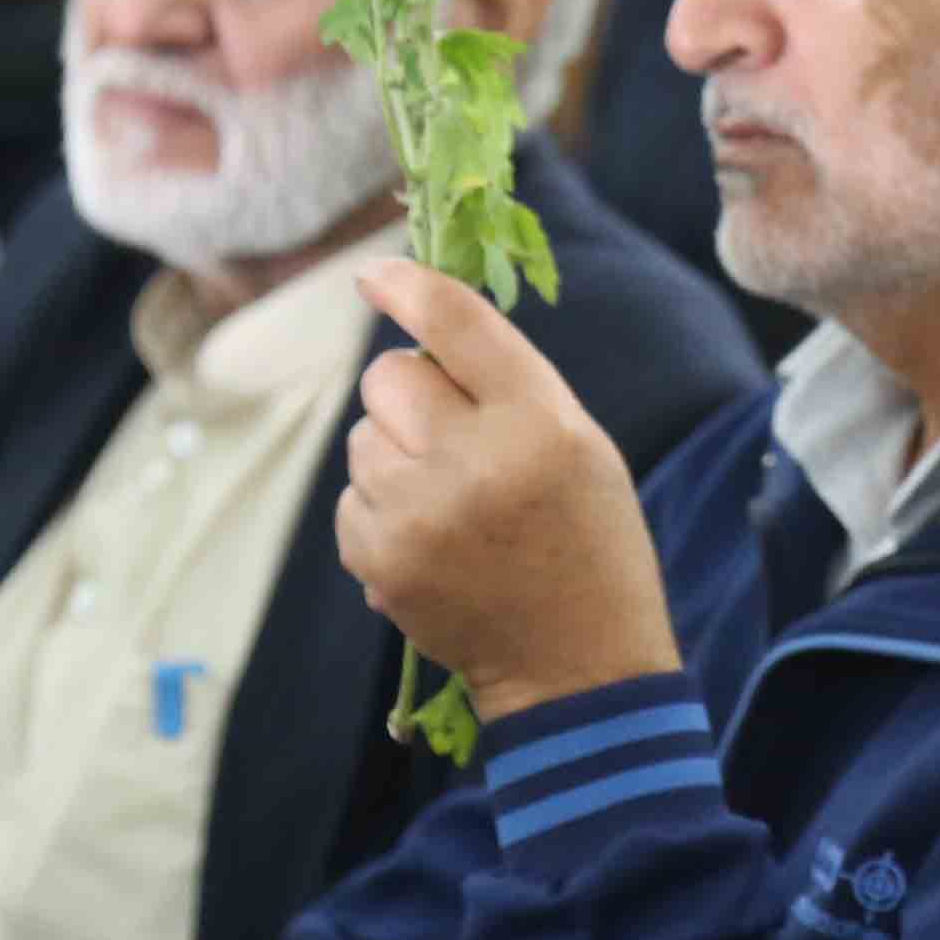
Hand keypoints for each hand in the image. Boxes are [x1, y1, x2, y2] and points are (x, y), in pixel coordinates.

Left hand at [337, 259, 681, 723]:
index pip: (455, 323)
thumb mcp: (579, 445)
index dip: (407, 286)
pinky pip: (351, 498)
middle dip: (409, 393)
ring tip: (451, 504)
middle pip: (388, 375)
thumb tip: (418, 327)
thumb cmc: (588, 541)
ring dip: (395, 457)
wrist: (577, 665)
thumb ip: (508, 385)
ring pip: (363, 438)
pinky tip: (432, 543)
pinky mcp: (382, 560)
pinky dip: (382, 511)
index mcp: (538, 422)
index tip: (374, 273)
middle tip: (450, 435)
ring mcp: (419, 515)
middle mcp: (473, 460)